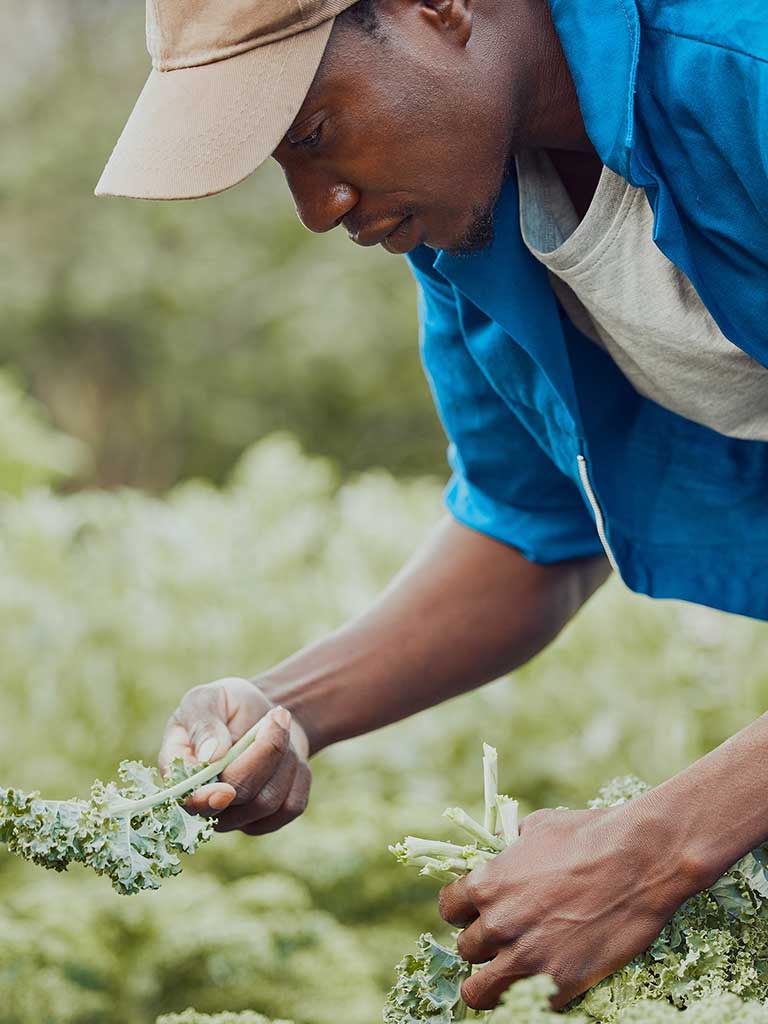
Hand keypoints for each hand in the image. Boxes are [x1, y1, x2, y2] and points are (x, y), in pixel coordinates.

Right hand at [158, 676, 311, 834]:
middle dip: (265, 752)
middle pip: (238, 796)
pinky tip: (288, 755)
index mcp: (179, 773)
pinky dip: (299, 774)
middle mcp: (204, 803)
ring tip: (279, 726)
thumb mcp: (208, 698)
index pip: (188, 798)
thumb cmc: (228, 705)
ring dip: (284, 758)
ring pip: (269, 801)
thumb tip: (209, 756)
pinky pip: (292, 805)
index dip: (205, 800)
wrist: (263, 715)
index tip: (225, 789)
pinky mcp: (268, 819)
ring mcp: (236, 816)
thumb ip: (203, 723)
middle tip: (278, 715)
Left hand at [438, 803, 696, 1009]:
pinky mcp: (558, 983)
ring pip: (479, 991)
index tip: (480, 912)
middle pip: (466, 949)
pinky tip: (547, 979)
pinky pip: (523, 1003)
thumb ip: (512, 842)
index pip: (449, 909)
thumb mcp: (539, 826)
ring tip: (511, 971)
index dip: (464, 910)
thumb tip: (505, 844)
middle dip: (484, 942)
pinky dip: (531, 995)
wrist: (639, 860)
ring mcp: (526, 958)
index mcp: (488, 884)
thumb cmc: (590, 834)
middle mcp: (498, 925)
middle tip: (508, 937)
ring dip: (492, 980)